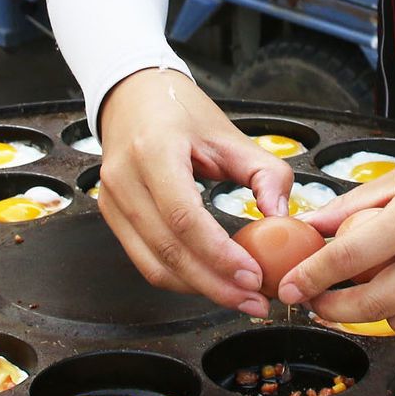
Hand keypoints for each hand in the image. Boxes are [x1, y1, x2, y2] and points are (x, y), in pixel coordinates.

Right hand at [95, 68, 294, 316]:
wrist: (132, 96)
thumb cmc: (180, 111)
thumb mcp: (229, 133)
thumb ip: (265, 173)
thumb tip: (283, 218)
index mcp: (153, 151)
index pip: (183, 217)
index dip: (219, 254)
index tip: (253, 275)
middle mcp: (124, 179)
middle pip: (168, 250)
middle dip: (215, 284)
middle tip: (254, 299)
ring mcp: (111, 201)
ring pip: (153, 265)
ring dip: (199, 289)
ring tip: (239, 297)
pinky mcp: (112, 216)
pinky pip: (145, 260)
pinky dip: (180, 278)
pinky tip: (211, 282)